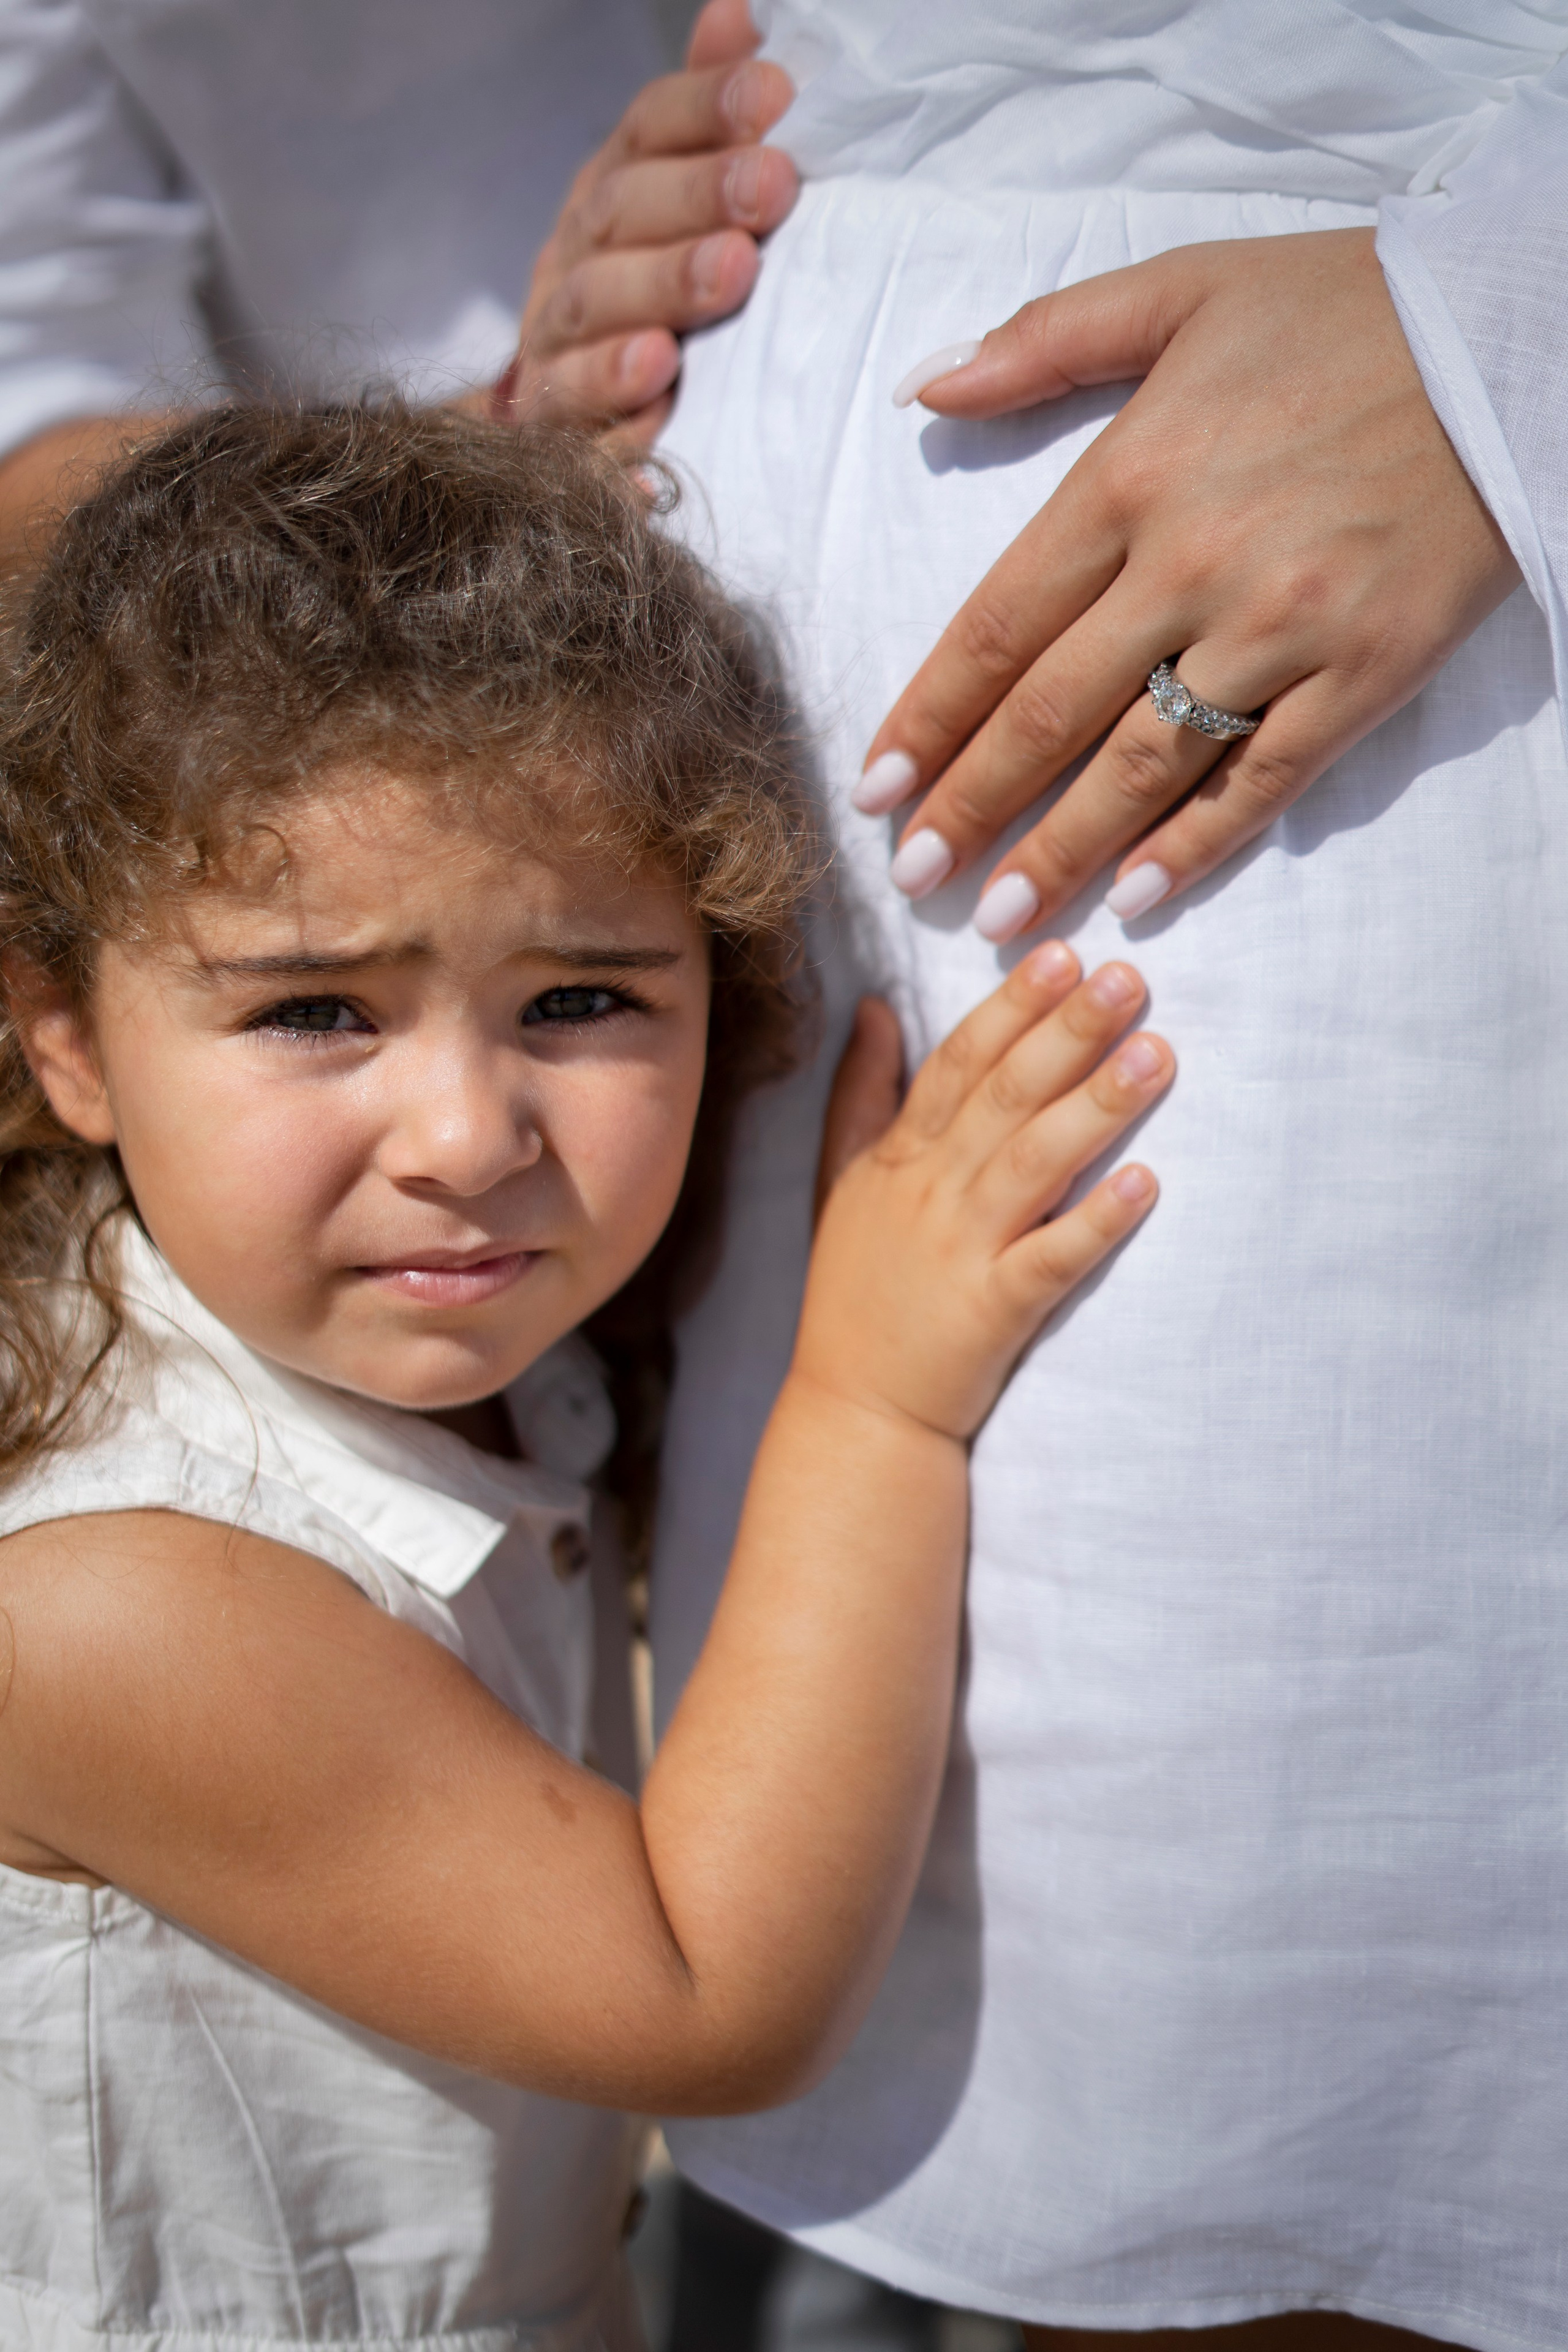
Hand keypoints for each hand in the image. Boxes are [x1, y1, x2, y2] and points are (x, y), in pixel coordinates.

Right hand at [499, 0, 797, 444]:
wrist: (569, 402)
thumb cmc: (656, 280)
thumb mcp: (682, 189)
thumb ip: (710, 111)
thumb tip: (743, 14)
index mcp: (614, 186)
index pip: (651, 127)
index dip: (706, 108)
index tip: (775, 98)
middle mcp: (576, 254)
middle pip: (623, 214)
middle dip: (696, 199)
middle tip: (770, 188)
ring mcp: (556, 339)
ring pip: (594, 309)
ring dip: (658, 293)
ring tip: (725, 281)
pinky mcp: (555, 421)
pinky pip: (575, 420)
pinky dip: (611, 415)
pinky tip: (655, 405)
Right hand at [798, 944, 1169, 1440]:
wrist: (853, 1413)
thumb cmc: (856, 1296)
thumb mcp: (842, 1184)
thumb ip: (861, 1095)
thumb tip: (875, 1008)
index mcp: (898, 1159)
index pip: (958, 1063)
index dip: (1010, 1007)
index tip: (1061, 954)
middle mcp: (929, 1194)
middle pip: (1003, 1097)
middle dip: (1066, 1032)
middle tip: (1127, 978)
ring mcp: (959, 1252)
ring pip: (1034, 1163)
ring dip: (1097, 1106)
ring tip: (1157, 1054)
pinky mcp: (992, 1312)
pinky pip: (1052, 1259)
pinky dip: (1096, 1221)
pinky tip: (1147, 1183)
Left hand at [858, 229, 1521, 938]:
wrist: (1519, 336)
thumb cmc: (1345, 308)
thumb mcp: (1182, 286)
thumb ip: (1044, 341)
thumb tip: (925, 389)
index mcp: (1133, 476)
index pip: (997, 627)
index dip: (928, 718)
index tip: (874, 788)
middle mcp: (1193, 565)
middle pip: (1051, 714)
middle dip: (970, 806)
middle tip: (911, 877)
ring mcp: (1283, 627)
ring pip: (1144, 766)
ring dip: (1062, 850)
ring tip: (999, 917)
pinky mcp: (1365, 671)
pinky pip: (1263, 778)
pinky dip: (1197, 844)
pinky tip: (1137, 896)